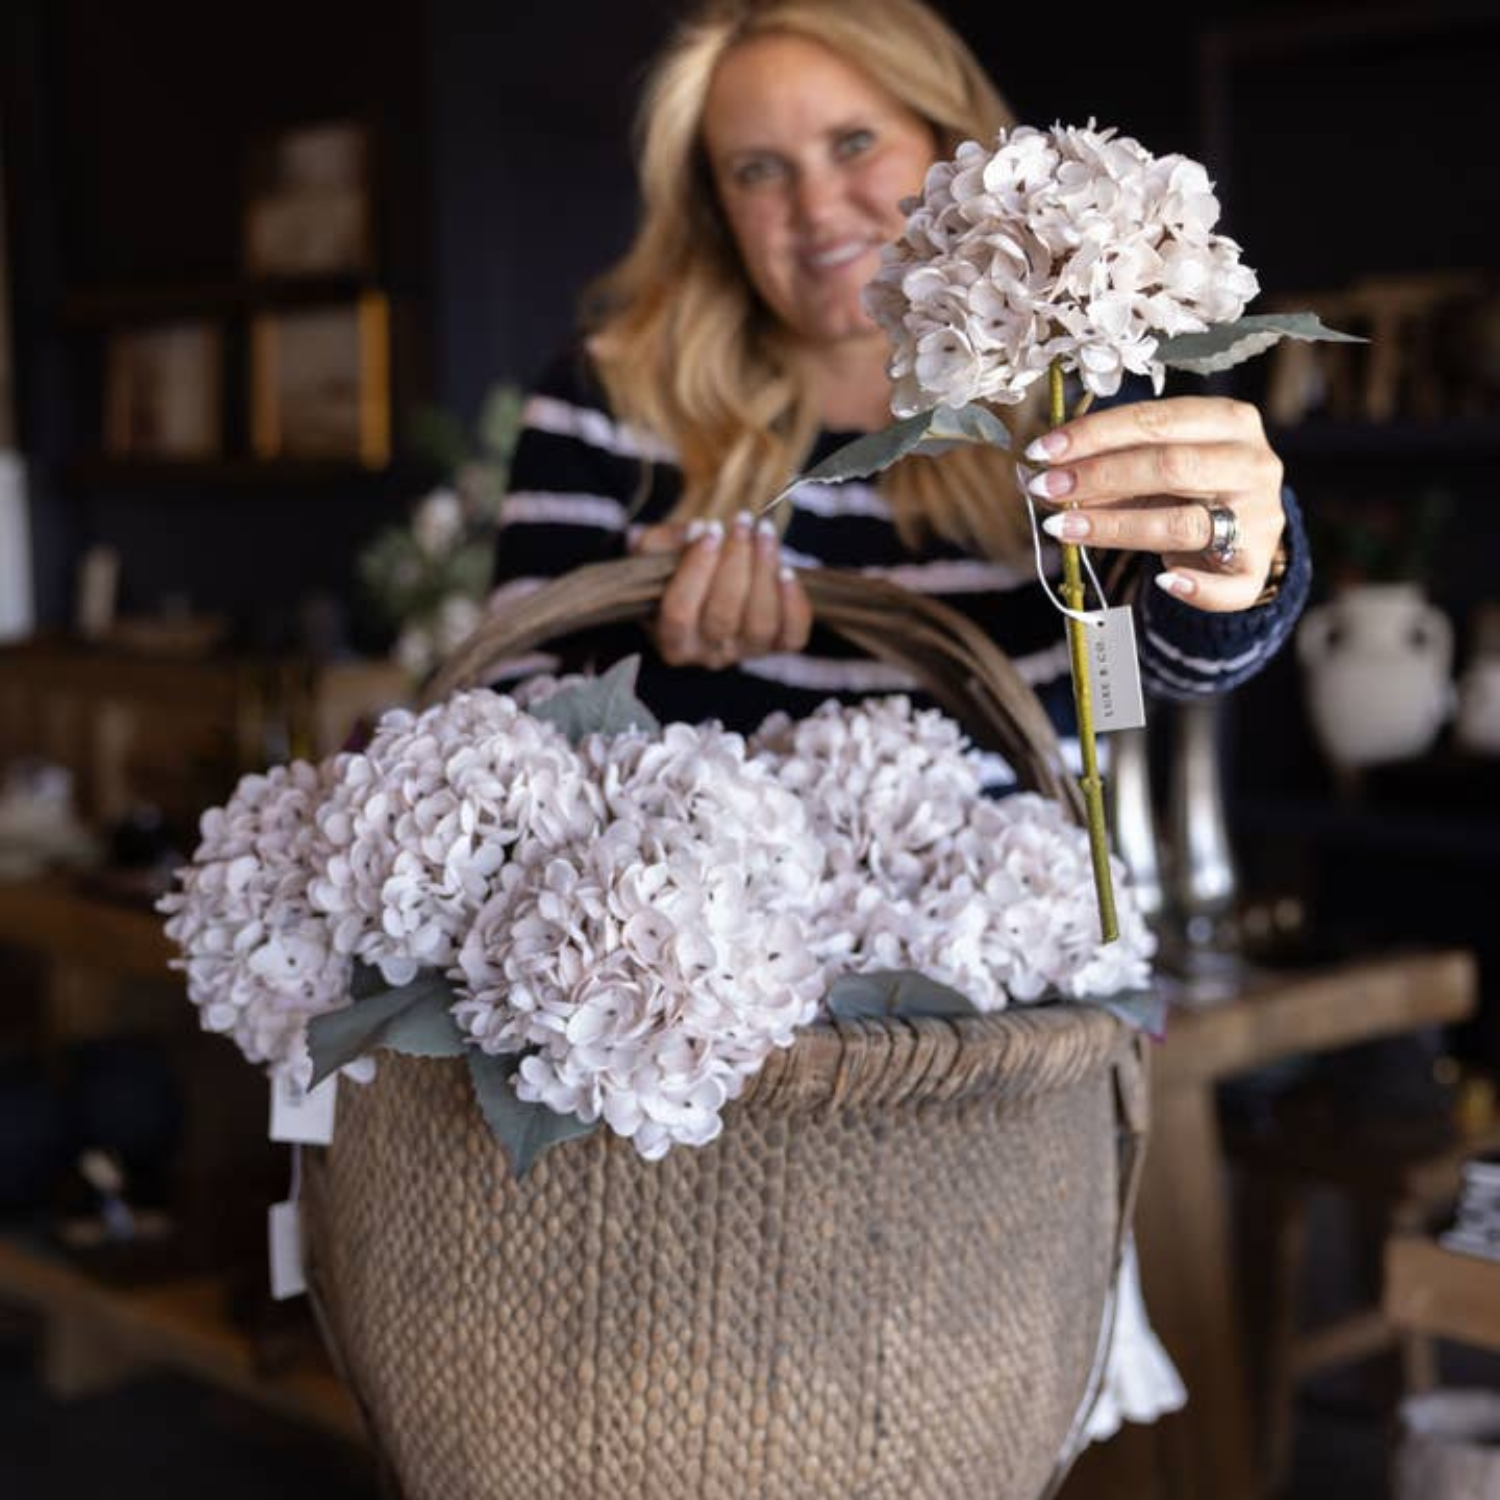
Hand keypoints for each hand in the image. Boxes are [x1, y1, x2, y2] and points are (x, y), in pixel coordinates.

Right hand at [630, 510, 811, 668]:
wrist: (705, 585)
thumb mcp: (653, 553)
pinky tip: (786, 570)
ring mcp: (745, 653)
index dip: (695, 569)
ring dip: (765, 572)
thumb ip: (665, 543)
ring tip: (764, 534)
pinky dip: (793, 604)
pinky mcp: (777, 646)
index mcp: (671, 641)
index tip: (708, 529)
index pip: (679, 613)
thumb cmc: (672, 570)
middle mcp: (708, 655)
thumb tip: (698, 532)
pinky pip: (793, 635)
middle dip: (735, 562)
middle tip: (741, 521)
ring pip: (760, 624)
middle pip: (722, 616)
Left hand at [1024, 396, 1285, 611]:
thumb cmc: (1191, 487)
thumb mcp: (1156, 464)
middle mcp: (1253, 464)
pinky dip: (1193, 588)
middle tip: (1045, 488)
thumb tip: (1046, 471)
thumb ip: (1111, 463)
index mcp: (1230, 421)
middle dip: (1099, 476)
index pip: (1156, 420)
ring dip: (1115, 528)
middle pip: (1170, 467)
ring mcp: (1261, 517)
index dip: (1095, 434)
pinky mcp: (1258, 567)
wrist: (1247, 529)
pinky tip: (1161, 581)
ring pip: (1183, 524)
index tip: (1043, 450)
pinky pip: (1227, 586)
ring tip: (1062, 527)